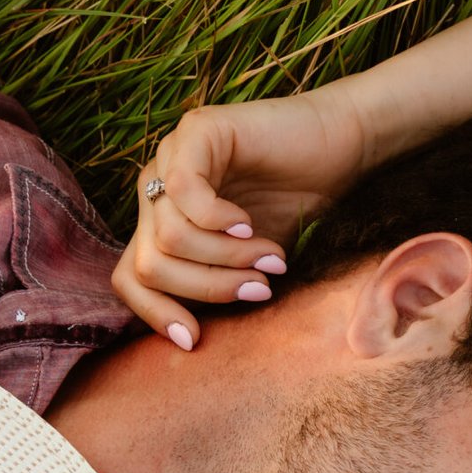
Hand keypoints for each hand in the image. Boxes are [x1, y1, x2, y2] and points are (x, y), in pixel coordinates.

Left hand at [113, 88, 366, 347]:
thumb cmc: (299, 207)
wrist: (342, 147)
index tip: (195, 339)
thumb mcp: (250, 264)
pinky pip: (183, 190)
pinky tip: (250, 225)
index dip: (156, 314)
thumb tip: (189, 340)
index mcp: (162, 224)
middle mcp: (157, 191)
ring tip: (271, 258)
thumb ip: (215, 287)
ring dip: (227, 258)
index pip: (129, 279)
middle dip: (207, 289)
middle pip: (150, 264)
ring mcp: (171, 158)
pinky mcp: (196, 132)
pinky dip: (218, 221)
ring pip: (169, 236)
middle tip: (259, 289)